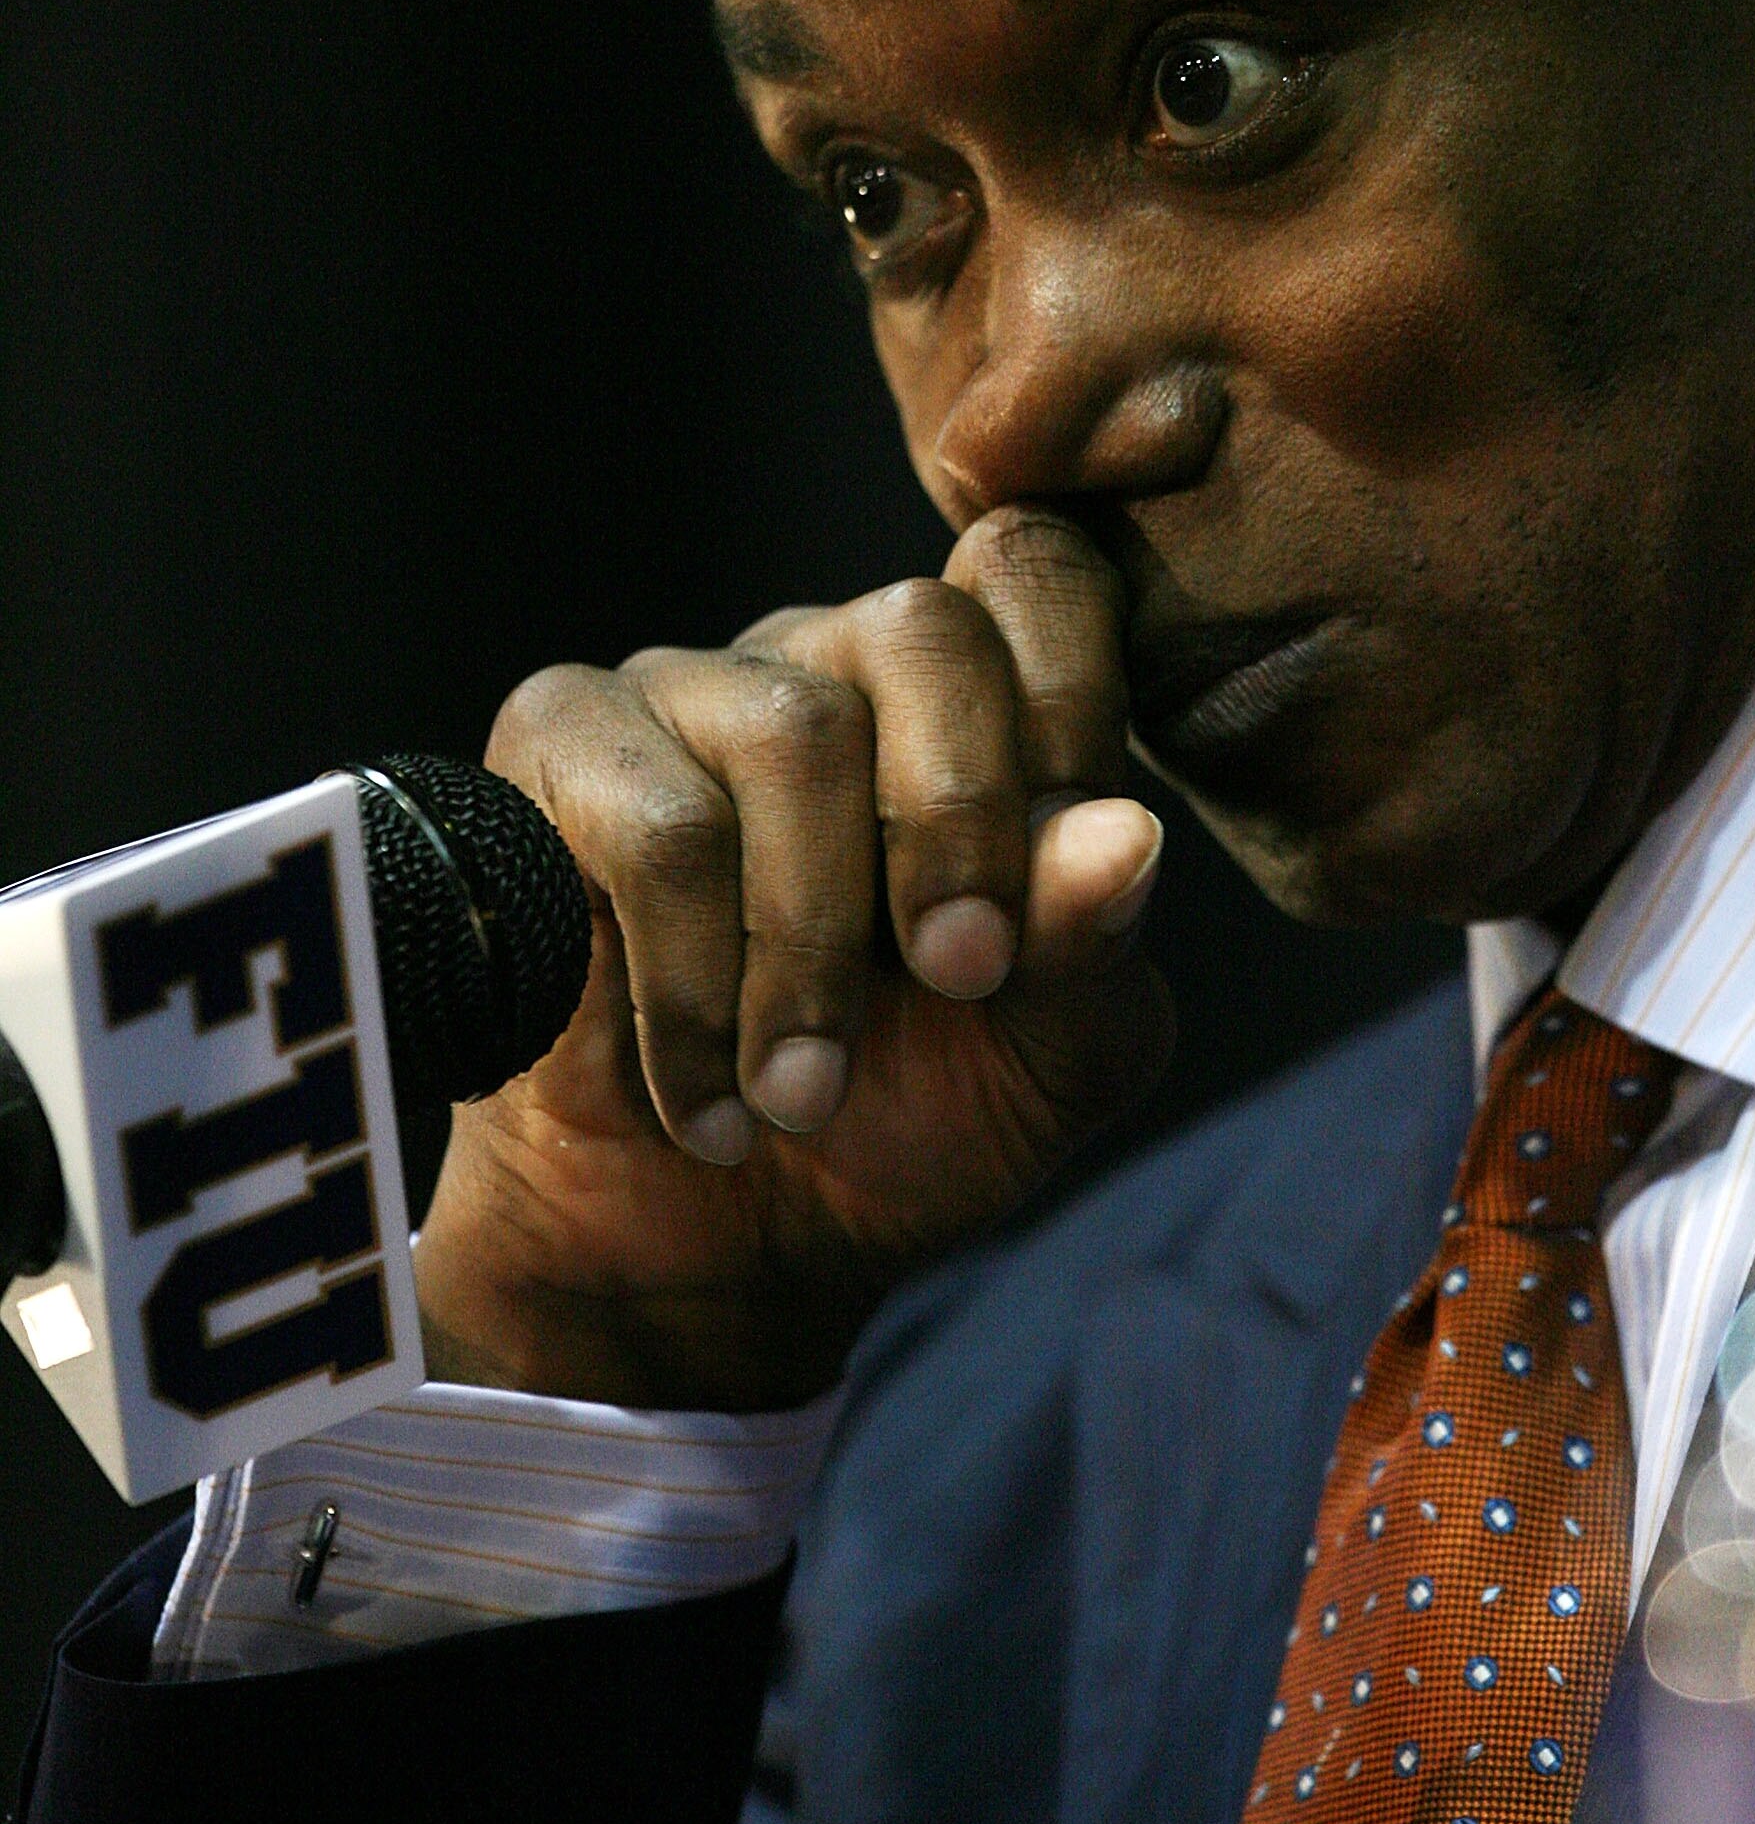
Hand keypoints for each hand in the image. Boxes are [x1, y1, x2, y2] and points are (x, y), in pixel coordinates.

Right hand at [412, 509, 1171, 1409]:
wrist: (709, 1251)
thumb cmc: (902, 1124)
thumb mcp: (1047, 1062)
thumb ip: (1094, 943)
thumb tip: (1125, 833)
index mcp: (974, 702)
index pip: (1036, 572)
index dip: (1070, 703)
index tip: (1054, 888)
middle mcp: (830, 663)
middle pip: (919, 627)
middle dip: (956, 822)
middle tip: (958, 982)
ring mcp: (686, 689)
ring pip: (788, 730)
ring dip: (812, 950)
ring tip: (804, 1097)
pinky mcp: (559, 747)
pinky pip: (652, 822)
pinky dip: (697, 988)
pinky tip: (710, 1099)